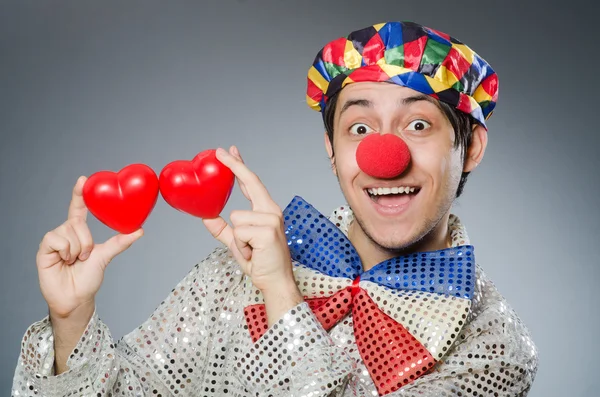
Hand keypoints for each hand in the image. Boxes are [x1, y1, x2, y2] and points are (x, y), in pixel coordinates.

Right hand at [37, 176, 142, 318]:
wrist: (76, 297)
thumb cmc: (88, 278)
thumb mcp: (106, 256)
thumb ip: (120, 242)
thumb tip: (140, 230)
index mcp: (78, 231)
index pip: (78, 208)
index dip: (79, 193)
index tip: (83, 179)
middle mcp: (65, 232)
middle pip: (77, 223)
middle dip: (86, 242)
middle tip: (84, 257)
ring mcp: (54, 240)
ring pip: (69, 232)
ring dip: (77, 249)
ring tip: (73, 261)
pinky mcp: (44, 249)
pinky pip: (57, 240)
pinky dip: (65, 251)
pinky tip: (63, 261)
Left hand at [203, 147, 296, 293]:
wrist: (275, 281)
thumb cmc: (261, 262)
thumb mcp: (236, 243)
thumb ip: (222, 229)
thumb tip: (205, 216)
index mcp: (266, 211)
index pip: (251, 183)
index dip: (240, 166)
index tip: (229, 151)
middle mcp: (272, 211)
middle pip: (250, 182)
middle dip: (235, 166)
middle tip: (219, 151)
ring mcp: (272, 219)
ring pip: (236, 217)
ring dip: (237, 239)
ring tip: (250, 249)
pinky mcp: (268, 230)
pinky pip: (239, 232)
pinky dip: (241, 246)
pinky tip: (253, 253)